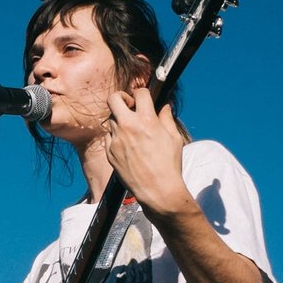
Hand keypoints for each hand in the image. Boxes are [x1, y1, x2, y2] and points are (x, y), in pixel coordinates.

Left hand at [103, 86, 188, 214]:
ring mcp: (116, 140)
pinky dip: (116, 136)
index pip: (140, 93)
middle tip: (130, 105)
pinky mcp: (109, 152)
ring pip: (111, 119)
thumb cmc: (169, 164)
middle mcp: (128, 127)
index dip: (143, 93)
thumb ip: (167, 118)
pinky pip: (108, 136)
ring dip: (120, 120)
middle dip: (122, 97)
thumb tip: (164, 106)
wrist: (157, 189)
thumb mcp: (174, 138)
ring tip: (132, 130)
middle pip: (114, 98)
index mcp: (146, 120)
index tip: (145, 98)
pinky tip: (127, 145)